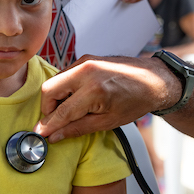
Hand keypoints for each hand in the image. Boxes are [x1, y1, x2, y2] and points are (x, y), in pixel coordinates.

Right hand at [34, 55, 176, 142]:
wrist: (153, 80)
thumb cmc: (136, 101)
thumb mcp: (108, 122)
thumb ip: (78, 128)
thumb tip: (54, 136)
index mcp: (94, 90)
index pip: (61, 111)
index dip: (48, 125)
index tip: (40, 134)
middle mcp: (86, 71)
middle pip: (48, 89)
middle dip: (47, 108)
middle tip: (56, 122)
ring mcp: (85, 61)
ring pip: (55, 80)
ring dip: (56, 97)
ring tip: (70, 111)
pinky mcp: (86, 58)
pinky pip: (65, 74)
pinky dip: (65, 87)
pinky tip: (78, 98)